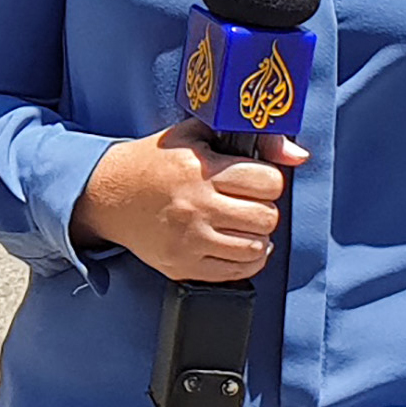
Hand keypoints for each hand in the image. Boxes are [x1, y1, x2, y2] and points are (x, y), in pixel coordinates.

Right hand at [69, 121, 309, 282]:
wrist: (107, 195)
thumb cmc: (153, 163)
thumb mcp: (195, 135)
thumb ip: (249, 138)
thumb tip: (298, 154)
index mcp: (200, 170)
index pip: (268, 182)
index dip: (268, 181)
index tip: (255, 181)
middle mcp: (196, 206)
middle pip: (266, 217)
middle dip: (264, 208)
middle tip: (248, 203)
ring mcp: (189, 240)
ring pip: (256, 247)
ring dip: (256, 235)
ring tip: (242, 225)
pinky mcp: (182, 266)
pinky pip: (237, 271)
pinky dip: (246, 259)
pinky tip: (236, 245)